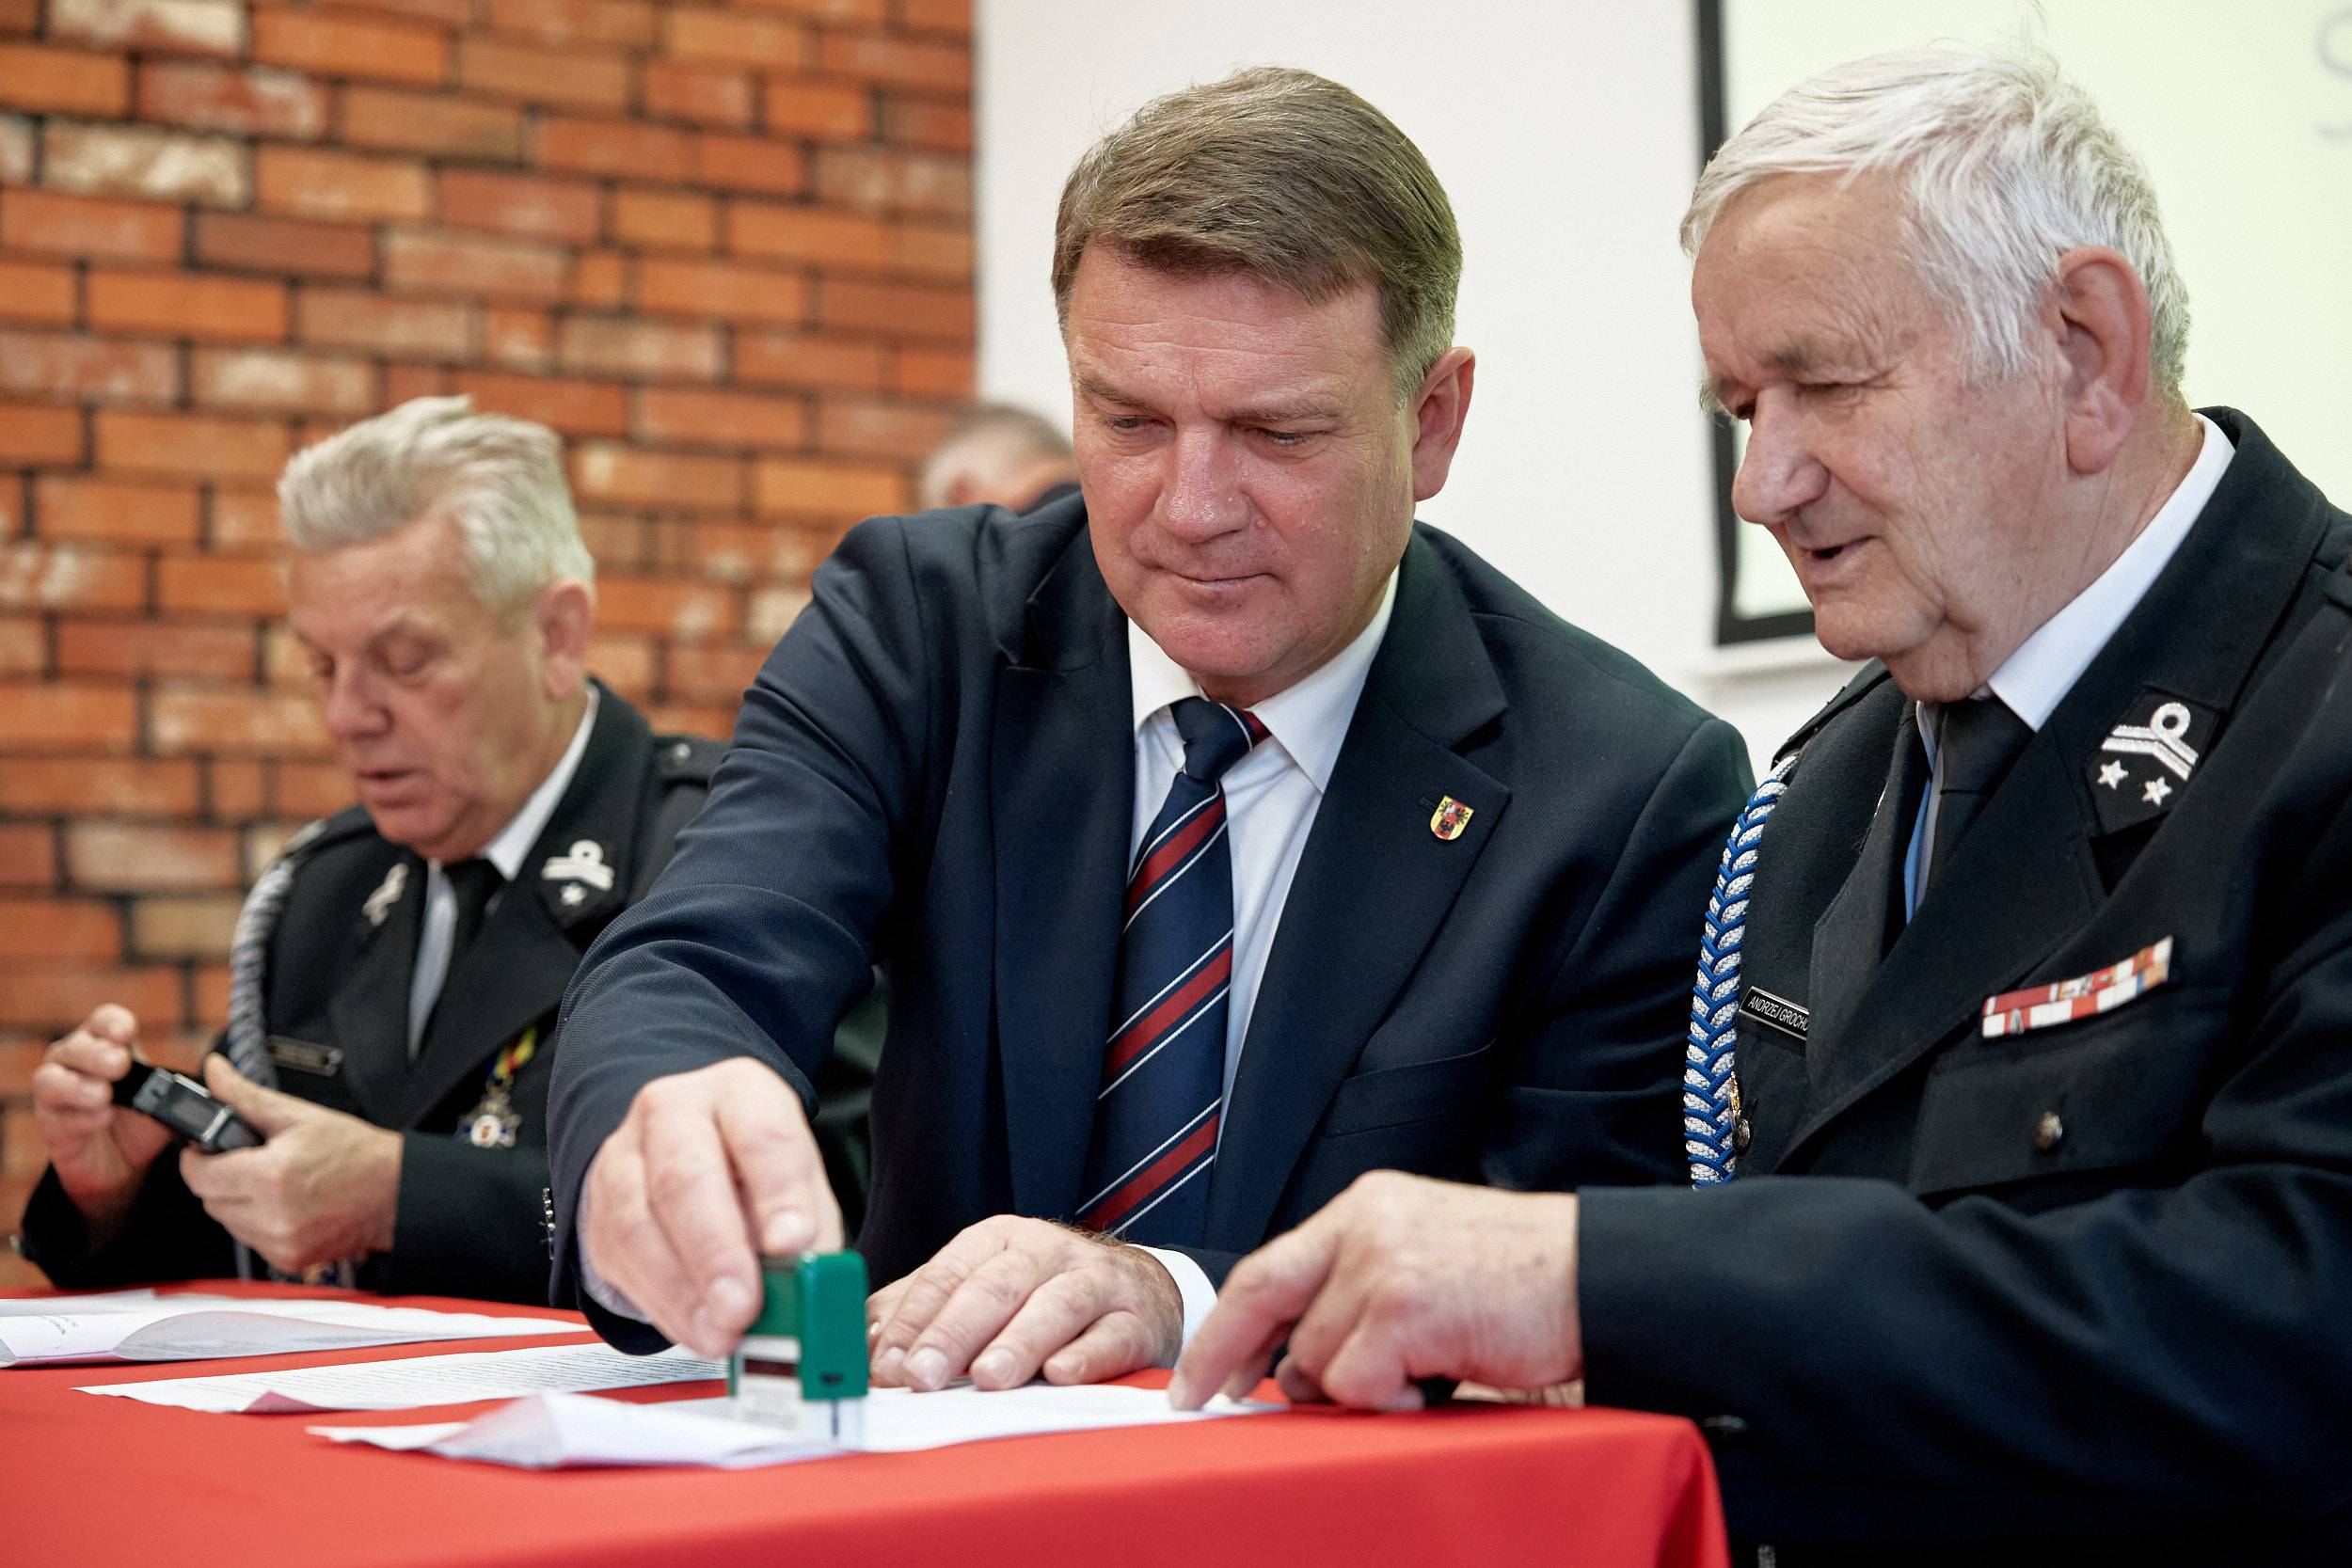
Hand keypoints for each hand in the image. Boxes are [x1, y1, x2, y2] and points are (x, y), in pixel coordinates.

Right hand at [31, 1005, 176, 1241]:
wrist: (123, 1166)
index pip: (104, 1021)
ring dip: (79, 1085)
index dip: (112, 1023)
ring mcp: (58, 1091)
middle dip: (97, 1054)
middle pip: (76, 1045)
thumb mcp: (170, 1101)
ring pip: (50, 1077)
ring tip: (105, 1095)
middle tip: (120, 1065)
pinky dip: (79, 1116)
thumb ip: (186, 1087)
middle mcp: (77, 1061)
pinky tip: (101, 1118)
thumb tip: (218, 1073)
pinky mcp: (51, 1123)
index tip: (126, 1033)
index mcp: (109, 1045)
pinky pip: (55, 1114)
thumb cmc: (144, 1120)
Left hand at [176, 1058, 402, 1275]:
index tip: (208, 1149)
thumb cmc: (356, 1153)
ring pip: (227, 1222)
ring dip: (237, 1202)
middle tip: (249, 1162)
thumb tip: (214, 1073)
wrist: (396, 1192)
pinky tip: (283, 1206)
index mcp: (272, 1175)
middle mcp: (273, 1215)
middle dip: (220, 1178)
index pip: (198, 1175)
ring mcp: (281, 1241)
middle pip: (209, 1200)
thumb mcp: (300, 1115)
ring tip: (271, 1184)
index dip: (198, 1158)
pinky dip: (257, 1223)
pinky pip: (250, 1240)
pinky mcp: (288, 1258)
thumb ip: (245, 1096)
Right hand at [580, 1058, 841, 1357]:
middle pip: (686, 1176)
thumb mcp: (800, 1188)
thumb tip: (811, 1284)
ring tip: (721, 1331)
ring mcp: (625, 1155)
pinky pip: (620, 1258)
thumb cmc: (756, 1173)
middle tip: (744, 1306)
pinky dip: (662, 1303)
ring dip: (683, 1291)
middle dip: (717, 1252)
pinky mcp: (598, 1208)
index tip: (793, 1244)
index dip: (778, 1192)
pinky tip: (694, 1327)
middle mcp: (675, 1111)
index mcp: (740, 1093)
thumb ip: (809, 1233)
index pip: (761, 1133)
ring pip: (639, 1222)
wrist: (690, 1162)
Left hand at [868, 1217, 1182, 1390]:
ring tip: (987, 1378)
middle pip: (996, 1286)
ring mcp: (1096, 1282)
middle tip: (924, 1376)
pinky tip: (1060, 1374)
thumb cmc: (1041, 1294)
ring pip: (1055, 1306)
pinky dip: (1086, 1355)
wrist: (1139, 1292)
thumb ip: (921, 1310)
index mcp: (999, 1241)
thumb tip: (862, 1345)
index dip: (914, 1320)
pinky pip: (1111, 1336)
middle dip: (955, 1332)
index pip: (947, 1275)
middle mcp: (1047, 1252)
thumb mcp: (979, 1287)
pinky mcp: (1136, 1319)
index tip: (888, 1365)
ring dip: (1018, 1342)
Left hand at [1168, 1171, 1581, 1411]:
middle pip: (1267, 1302)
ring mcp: (1382, 1263)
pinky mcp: (1405, 1307)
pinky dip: (1383, 1401)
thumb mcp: (1423, 1259)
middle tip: (1210, 1400)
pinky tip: (1430, 1385)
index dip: (1225, 1325)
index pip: (1267, 1266)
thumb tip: (1293, 1366)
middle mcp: (1365, 1224)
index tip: (1200, 1371)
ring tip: (1414, 1376)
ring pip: (1314, 1355)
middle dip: (1231, 1359)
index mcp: (1365, 1207)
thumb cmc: (1522, 1278)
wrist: (1595, 1274)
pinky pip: (1355, 1383)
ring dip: (1351, 1386)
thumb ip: (1357, 1291)